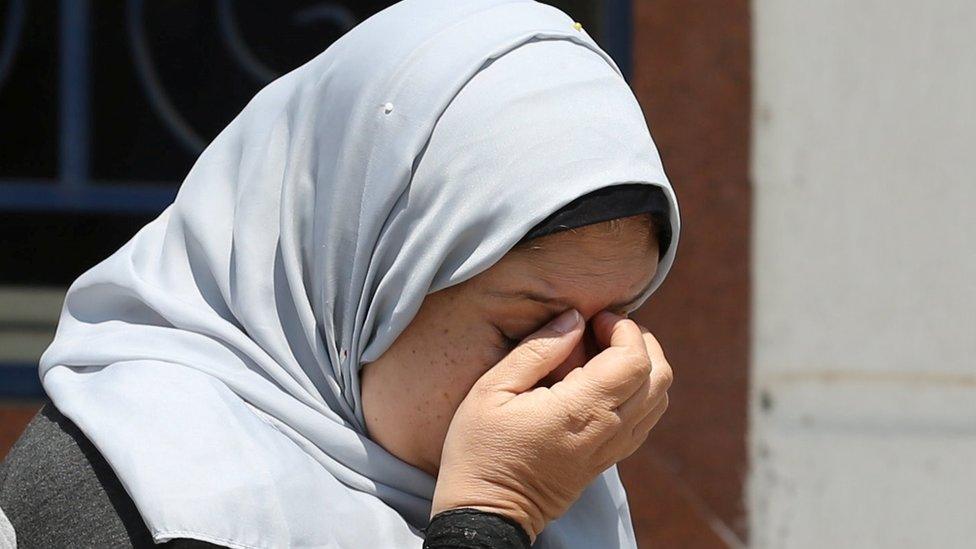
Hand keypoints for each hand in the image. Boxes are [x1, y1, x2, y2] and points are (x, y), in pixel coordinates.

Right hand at [430, 309, 672, 540]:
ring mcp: (612, 449)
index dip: (624, 329)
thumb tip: (574, 318)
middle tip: (603, 329)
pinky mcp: (609, 459)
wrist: (486, 513)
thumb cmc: (480, 449)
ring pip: (659, 398)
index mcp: (581, 410)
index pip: (635, 360)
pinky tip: (602, 382)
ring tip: (603, 352)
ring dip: (642, 365)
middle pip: (659, 375)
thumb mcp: (492, 390)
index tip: (595, 318)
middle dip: (640, 341)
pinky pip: (645, 418)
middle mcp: (607, 431)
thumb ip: (537, 350)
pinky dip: (638, 390)